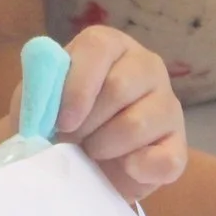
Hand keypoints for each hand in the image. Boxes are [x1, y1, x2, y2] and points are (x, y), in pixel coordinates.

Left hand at [44, 26, 186, 200]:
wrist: (75, 165)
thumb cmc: (56, 122)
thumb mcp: (37, 102)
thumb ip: (37, 90)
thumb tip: (44, 89)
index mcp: (109, 46)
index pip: (98, 47)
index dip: (78, 85)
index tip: (62, 120)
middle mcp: (145, 66)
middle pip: (118, 86)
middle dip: (87, 122)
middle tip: (72, 139)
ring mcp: (168, 104)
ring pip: (136, 124)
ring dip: (104, 146)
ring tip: (93, 151)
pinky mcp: (178, 145)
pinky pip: (166, 159)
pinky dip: (138, 169)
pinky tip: (124, 167)